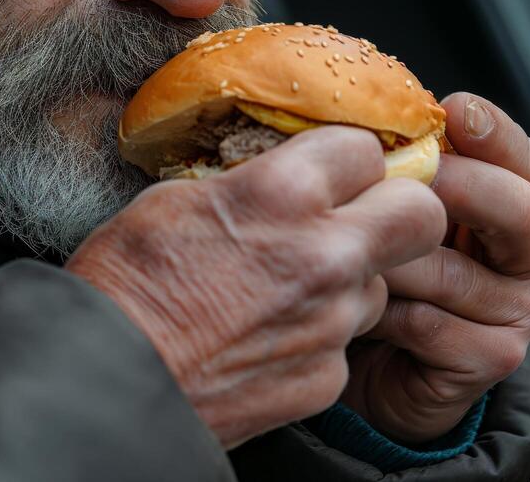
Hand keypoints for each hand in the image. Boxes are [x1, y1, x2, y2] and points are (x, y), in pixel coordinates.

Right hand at [66, 126, 446, 447]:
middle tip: (362, 213)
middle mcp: (324, 256)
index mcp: (282, 194)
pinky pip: (347, 340)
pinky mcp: (327, 378)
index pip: (366, 147)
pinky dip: (320, 333)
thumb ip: (251, 180)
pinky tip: (270, 332)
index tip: (332, 167)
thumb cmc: (126, 282)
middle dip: (398, 206)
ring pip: (384, 281)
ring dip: (353, 276)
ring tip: (290, 284)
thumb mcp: (177, 196)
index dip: (347, 156)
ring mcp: (332, 323)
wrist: (107, 382)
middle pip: (421, 211)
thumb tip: (283, 171)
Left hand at [342, 93, 529, 443]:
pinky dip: (382, 312)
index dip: (492, 132)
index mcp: (517, 205)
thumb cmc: (384, 266)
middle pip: (517, 209)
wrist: (377, 364)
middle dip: (453, 187)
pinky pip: (428, 323)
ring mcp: (522, 313)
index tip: (452, 110)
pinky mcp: (494, 359)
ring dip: (389, 260)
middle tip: (398, 176)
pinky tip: (355, 308)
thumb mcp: (394, 207)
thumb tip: (370, 114)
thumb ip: (402, 166)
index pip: (521, 160)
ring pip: (451, 270)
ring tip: (343, 254)